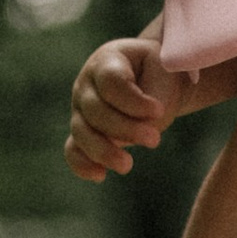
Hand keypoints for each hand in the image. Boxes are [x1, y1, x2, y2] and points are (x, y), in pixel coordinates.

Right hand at [66, 29, 236, 180]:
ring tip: (127, 165)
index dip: (133, 101)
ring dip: (103, 151)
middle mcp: (87, 84)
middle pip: (95, 110)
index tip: (159, 111)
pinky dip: (81, 164)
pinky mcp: (82, 132)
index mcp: (107, 61)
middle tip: (155, 140)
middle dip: (125, 129)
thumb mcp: (163, 72)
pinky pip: (73, 150)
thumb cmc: (160, 73)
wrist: (155, 78)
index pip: (111, 82)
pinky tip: (100, 176)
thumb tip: (141, 130)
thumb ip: (153, 96)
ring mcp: (80, 109)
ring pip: (82, 132)